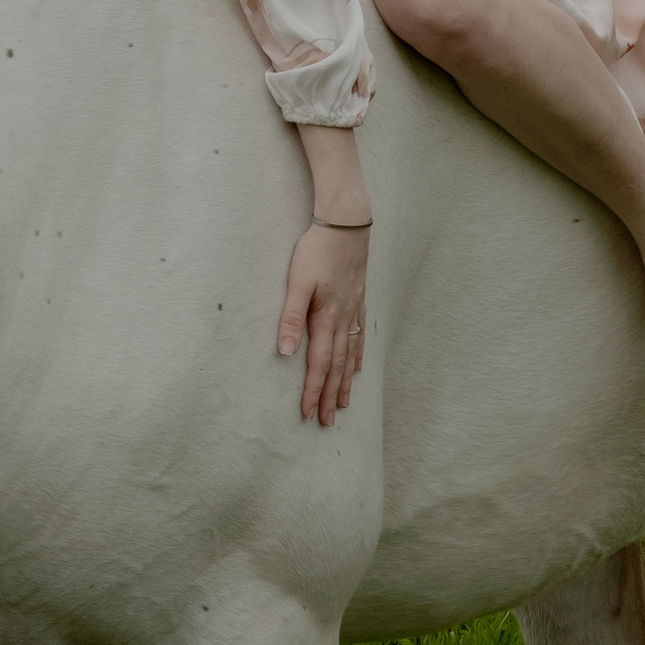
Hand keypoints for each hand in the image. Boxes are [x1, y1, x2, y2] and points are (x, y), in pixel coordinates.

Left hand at [277, 218, 367, 426]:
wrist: (346, 223)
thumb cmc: (317, 250)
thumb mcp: (297, 282)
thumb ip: (290, 317)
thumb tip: (286, 352)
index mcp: (326, 318)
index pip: (318, 364)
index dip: (313, 390)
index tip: (308, 413)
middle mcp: (343, 319)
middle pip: (336, 367)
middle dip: (330, 396)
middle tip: (326, 422)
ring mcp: (353, 311)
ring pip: (350, 356)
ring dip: (345, 382)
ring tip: (343, 404)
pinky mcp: (358, 300)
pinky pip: (359, 338)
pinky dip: (357, 357)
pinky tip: (357, 368)